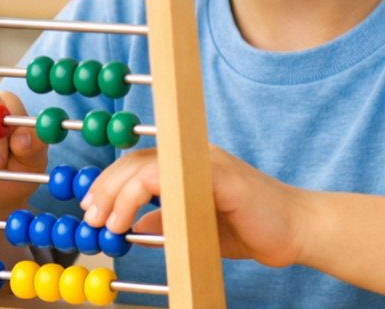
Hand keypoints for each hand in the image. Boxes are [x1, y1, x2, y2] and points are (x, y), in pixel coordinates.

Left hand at [79, 145, 306, 267]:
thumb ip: (165, 221)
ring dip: (115, 193)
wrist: (296, 230)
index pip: (137, 162)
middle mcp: (192, 155)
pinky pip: (166, 177)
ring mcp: (204, 162)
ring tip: (103, 223)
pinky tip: (128, 222)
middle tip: (88, 216)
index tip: (90, 208)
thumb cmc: (251, 228)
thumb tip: (132, 227)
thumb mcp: (194, 226)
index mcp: (187, 163)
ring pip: (145, 165)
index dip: (108, 182)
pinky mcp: (216, 175)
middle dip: (104, 187)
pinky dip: (138, 197)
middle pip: (134, 159)